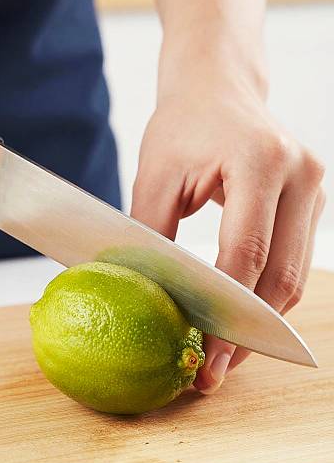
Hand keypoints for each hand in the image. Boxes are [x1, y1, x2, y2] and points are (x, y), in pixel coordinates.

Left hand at [132, 60, 325, 393]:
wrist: (216, 90)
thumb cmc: (182, 126)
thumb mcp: (156, 176)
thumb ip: (152, 235)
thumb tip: (149, 296)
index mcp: (261, 162)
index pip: (246, 255)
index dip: (225, 314)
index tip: (206, 357)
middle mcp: (301, 176)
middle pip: (280, 276)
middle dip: (247, 333)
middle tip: (215, 371)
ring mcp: (314, 190)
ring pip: (292, 276)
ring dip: (259, 321)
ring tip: (225, 355)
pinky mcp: (309, 203)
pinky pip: (291, 261)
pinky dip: (266, 295)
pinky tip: (239, 320)